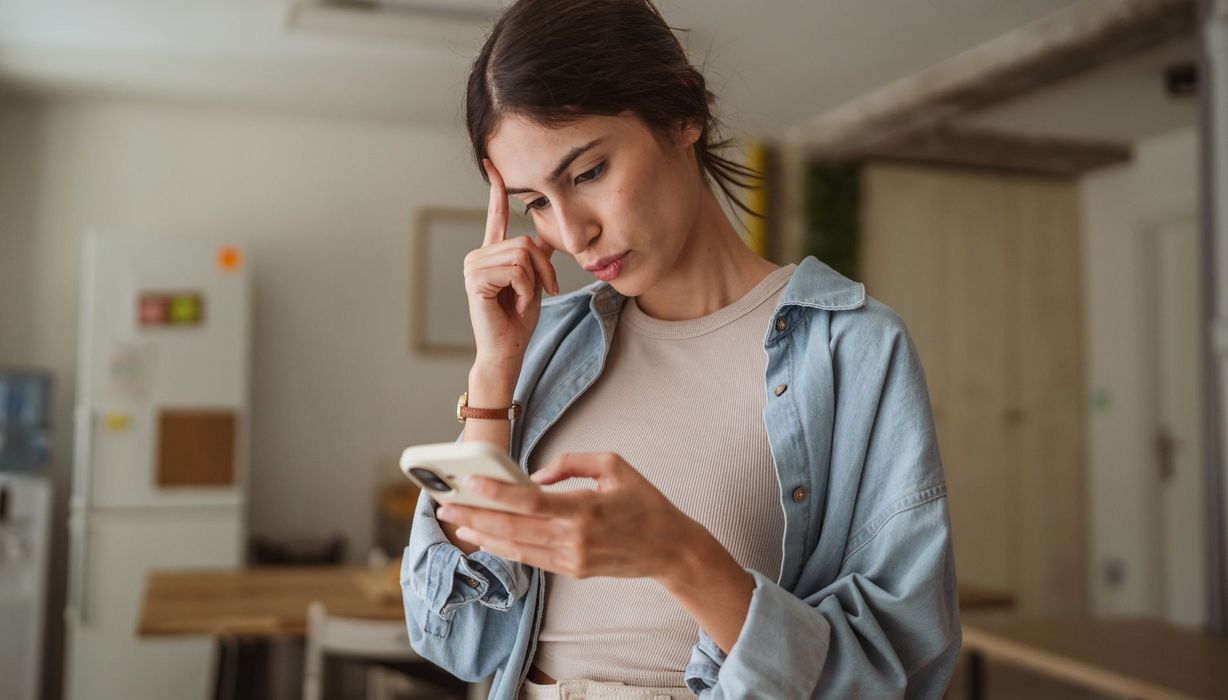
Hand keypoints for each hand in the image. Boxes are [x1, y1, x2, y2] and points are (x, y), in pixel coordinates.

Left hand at [435, 452, 695, 581]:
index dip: (496, 493)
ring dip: (482, 535)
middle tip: (445, 505)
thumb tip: (537, 475)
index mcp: (585, 509)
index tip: (470, 482)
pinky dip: (504, 549)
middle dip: (474, 516)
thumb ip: (573, 463)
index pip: (529, 502)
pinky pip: (530, 559)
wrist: (670, 549)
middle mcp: (574, 538)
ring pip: (516, 548)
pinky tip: (484, 539)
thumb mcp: (616, 465)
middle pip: (513, 529)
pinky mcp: (572, 570)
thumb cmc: (645, 502)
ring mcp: (571, 559)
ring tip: (455, 522)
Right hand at [464, 158, 559, 368]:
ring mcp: (473, 266)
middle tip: (543, 291)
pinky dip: (525, 290)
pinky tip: (514, 304)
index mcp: (491, 254)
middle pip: (525, 242)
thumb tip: (550, 236)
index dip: (496, 190)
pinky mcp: (475, 280)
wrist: (508, 350)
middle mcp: (478, 255)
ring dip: (534, 282)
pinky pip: (516, 271)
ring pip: (522, 255)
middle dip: (543, 268)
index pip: (495, 216)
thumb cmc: (518, 320)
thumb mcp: (534, 282)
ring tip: (523, 300)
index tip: (493, 163)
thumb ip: (537, 258)